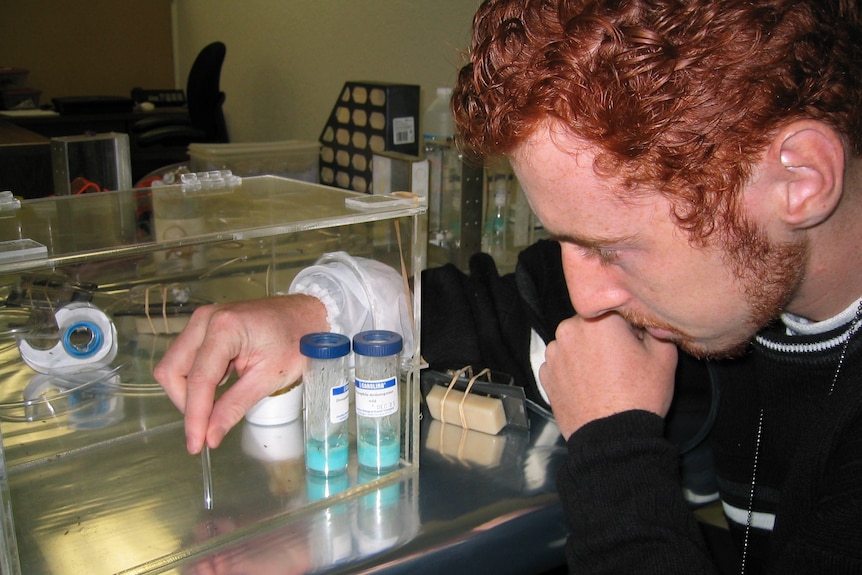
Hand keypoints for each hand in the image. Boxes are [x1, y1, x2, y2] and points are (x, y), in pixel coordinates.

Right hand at [153, 295, 327, 453]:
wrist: (305, 316)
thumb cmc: (295, 343)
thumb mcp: (268, 378)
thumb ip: (234, 407)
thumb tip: (210, 436)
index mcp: (225, 328)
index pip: (199, 380)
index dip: (194, 416)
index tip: (195, 444)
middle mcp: (206, 320)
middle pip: (172, 371)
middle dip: (186, 402)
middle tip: (206, 425)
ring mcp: (202, 320)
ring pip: (174, 365)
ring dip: (188, 391)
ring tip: (215, 404)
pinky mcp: (203, 326)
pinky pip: (185, 358)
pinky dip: (195, 379)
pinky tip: (218, 387)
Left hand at [540, 313, 677, 439]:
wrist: (612, 439)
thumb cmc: (639, 397)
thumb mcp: (663, 358)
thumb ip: (655, 328)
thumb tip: (647, 321)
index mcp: (597, 319)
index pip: (615, 307)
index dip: (629, 325)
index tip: (636, 343)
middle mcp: (569, 330)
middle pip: (591, 323)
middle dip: (606, 336)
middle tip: (622, 362)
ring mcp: (554, 353)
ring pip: (575, 342)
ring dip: (587, 351)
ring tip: (605, 377)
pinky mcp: (545, 374)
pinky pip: (562, 362)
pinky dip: (573, 369)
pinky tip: (590, 385)